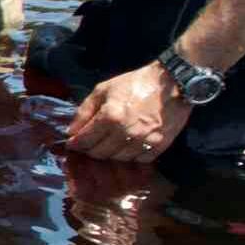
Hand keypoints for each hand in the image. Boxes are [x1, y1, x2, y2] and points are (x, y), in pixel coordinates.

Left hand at [65, 60, 192, 164]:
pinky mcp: (159, 146)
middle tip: (89, 144)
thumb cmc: (136, 83)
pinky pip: (138, 160)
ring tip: (108, 144)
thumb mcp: (104, 89)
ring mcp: (143, 141)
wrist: (172, 84)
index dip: (75, 144)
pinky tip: (127, 147)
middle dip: (90, 150)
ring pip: (117, 159)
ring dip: (109, 154)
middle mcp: (126, 132)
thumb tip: (72, 131)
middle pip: (99, 154)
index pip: (85, 140)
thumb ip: (85, 111)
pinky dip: (130, 156)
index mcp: (110, 116)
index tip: (73, 144)